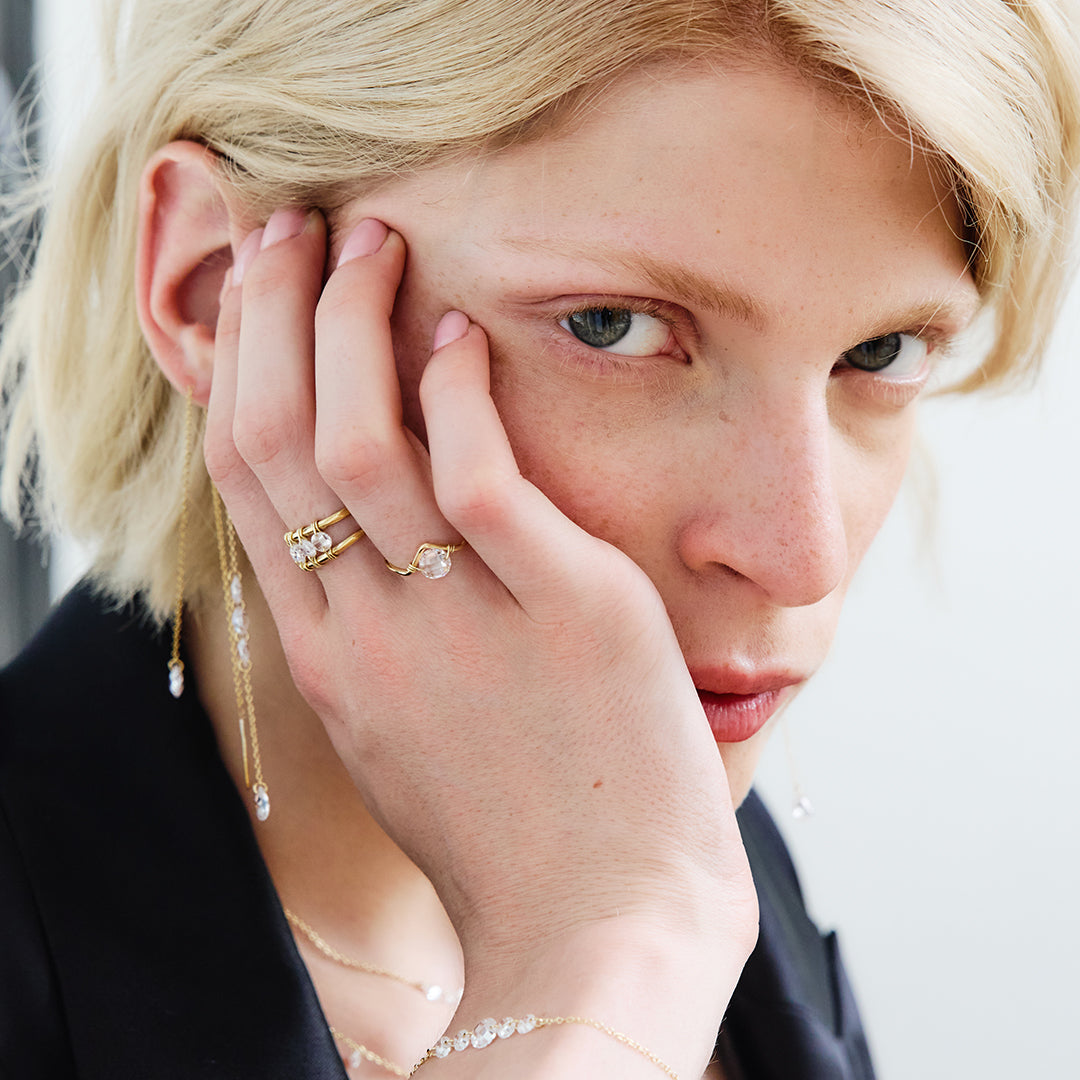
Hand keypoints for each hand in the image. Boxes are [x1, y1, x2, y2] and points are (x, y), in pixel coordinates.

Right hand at [205, 208, 756, 1074]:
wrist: (601, 919)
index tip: (259, 301)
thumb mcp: (402, 737)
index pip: (244, 486)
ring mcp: (460, 622)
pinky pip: (478, 478)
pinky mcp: (564, 609)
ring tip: (369, 241)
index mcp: (329, 660)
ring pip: (359, 444)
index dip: (239, 374)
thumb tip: (360, 549)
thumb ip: (370, 640)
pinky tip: (459, 337)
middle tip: (288, 229)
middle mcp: (370, 632)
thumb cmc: (511, 829)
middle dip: (268, 319)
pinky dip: (456, 394)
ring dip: (349, 324)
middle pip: (277, 443)